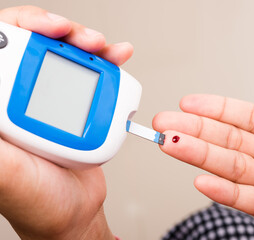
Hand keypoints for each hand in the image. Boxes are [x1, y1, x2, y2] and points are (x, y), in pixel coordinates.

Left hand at [0, 6, 132, 239]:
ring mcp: (48, 100)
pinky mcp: (74, 105)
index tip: (51, 30)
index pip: (0, 46)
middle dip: (62, 32)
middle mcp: (19, 98)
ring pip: (64, 55)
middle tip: (85, 40)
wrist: (75, 212)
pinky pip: (88, 74)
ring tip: (106, 49)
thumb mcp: (7, 172)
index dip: (23, 28)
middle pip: (35, 44)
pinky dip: (106, 62)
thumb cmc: (39, 199)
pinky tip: (117, 59)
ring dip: (87, 44)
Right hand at [153, 73, 253, 239]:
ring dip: (199, 156)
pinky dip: (224, 193)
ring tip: (171, 144)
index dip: (219, 109)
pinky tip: (202, 181)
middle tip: (166, 123)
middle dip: (196, 130)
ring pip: (233, 168)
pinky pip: (251, 202)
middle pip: (232, 141)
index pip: (251, 117)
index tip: (191, 102)